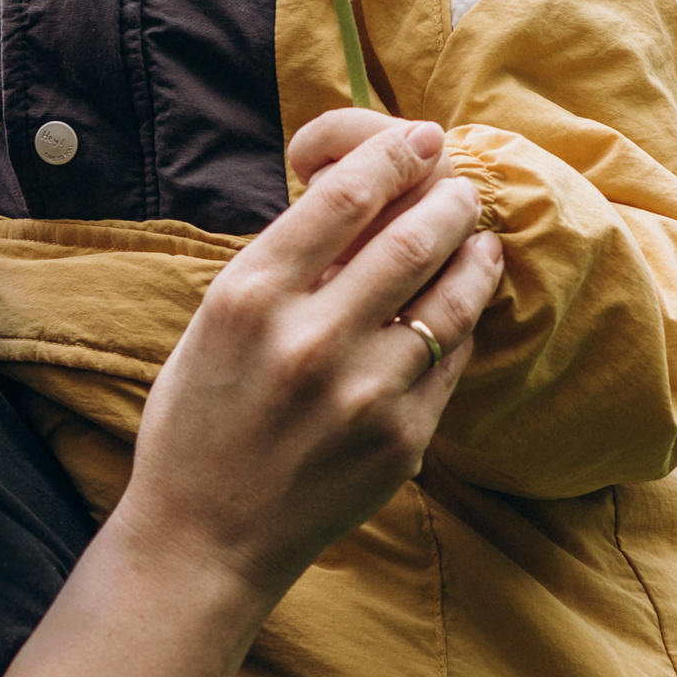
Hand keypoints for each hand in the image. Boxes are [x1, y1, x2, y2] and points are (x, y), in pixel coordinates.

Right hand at [114, 111, 498, 609]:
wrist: (205, 539)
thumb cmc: (199, 420)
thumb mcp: (216, 323)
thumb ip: (283, 265)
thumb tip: (358, 201)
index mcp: (250, 298)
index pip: (343, 198)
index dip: (392, 155)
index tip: (418, 137)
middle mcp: (310, 340)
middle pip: (410, 238)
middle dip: (447, 196)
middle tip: (460, 182)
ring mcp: (364, 394)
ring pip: (448, 297)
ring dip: (472, 252)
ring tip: (476, 233)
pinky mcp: (402, 440)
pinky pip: (453, 360)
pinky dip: (462, 321)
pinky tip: (460, 303)